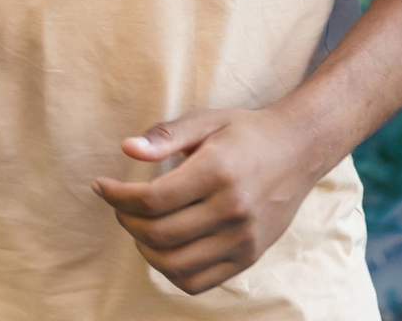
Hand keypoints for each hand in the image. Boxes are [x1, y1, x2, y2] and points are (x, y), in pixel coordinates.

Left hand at [91, 108, 330, 294]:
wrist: (299, 150)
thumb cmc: (246, 132)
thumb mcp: (207, 120)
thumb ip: (166, 136)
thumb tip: (127, 149)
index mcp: (218, 171)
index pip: (152, 199)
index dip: (117, 196)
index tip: (102, 187)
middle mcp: (233, 209)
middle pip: (158, 234)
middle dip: (126, 220)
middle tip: (120, 205)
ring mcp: (243, 238)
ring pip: (174, 264)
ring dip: (144, 249)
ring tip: (139, 226)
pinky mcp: (249, 256)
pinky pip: (198, 281)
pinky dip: (171, 271)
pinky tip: (164, 248)